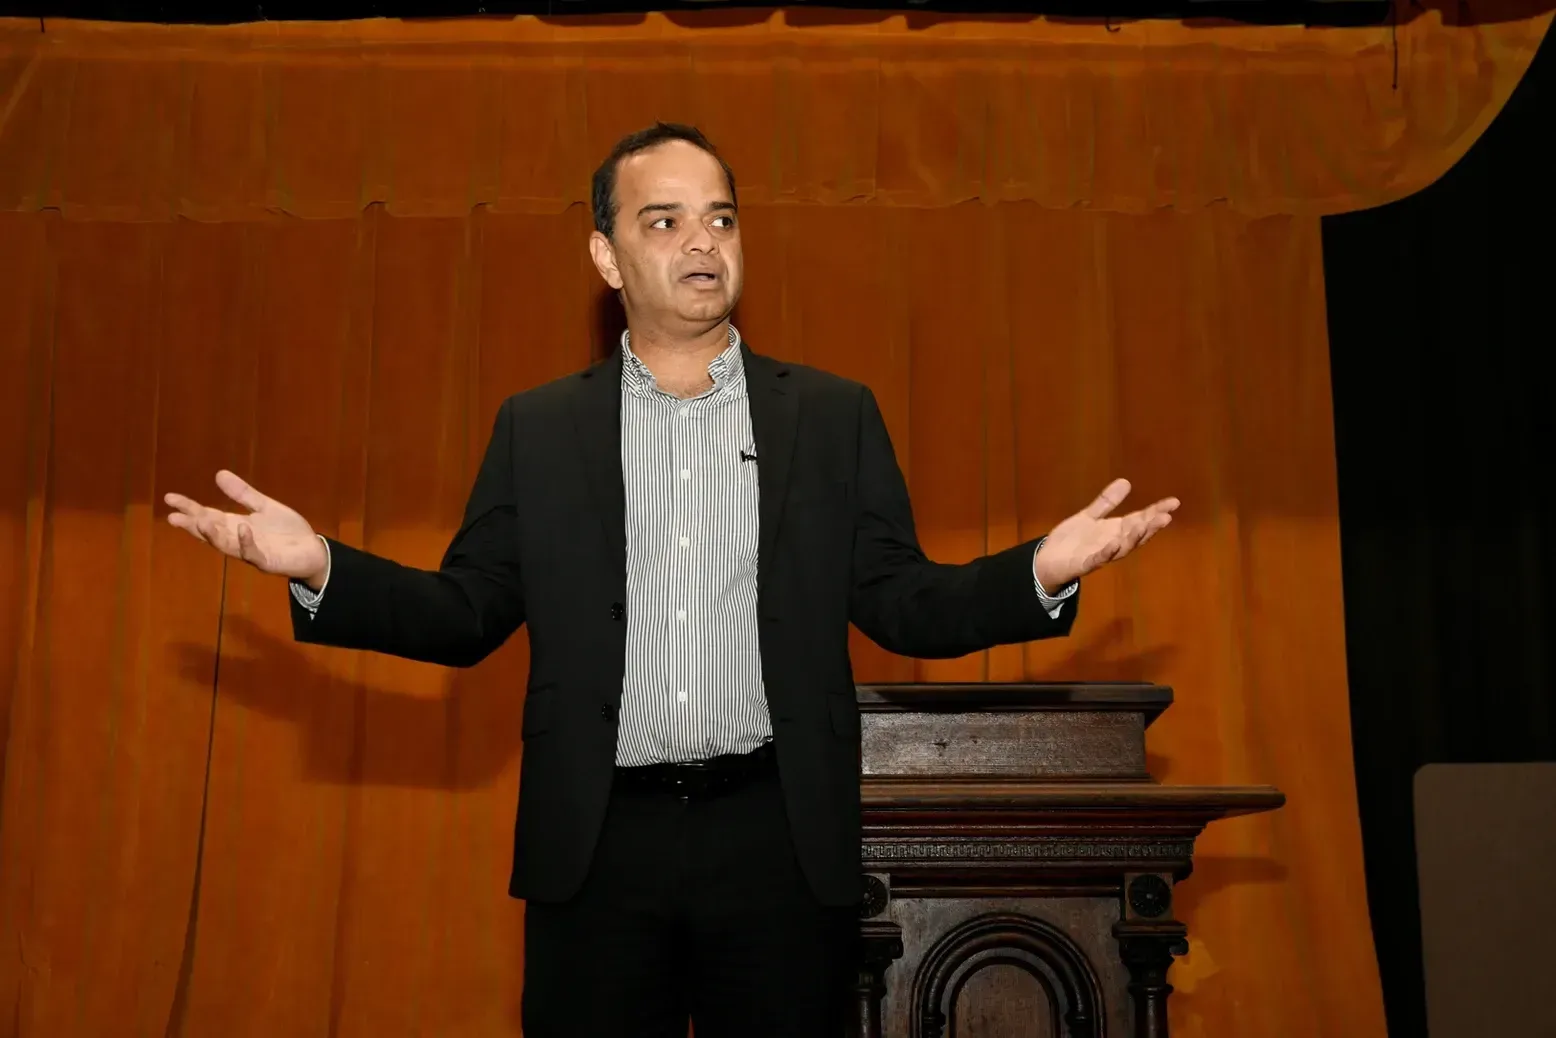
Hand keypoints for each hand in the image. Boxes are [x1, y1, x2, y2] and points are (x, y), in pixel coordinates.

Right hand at [164, 471, 328, 586]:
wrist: (313, 550)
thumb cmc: (287, 531)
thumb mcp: (264, 507)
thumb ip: (243, 494)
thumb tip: (219, 474)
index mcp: (235, 525)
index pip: (207, 515)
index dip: (189, 508)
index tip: (169, 498)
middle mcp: (238, 539)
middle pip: (211, 532)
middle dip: (192, 525)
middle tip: (172, 518)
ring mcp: (251, 552)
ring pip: (227, 545)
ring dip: (213, 535)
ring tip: (201, 522)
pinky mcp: (267, 561)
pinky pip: (254, 553)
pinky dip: (246, 542)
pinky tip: (242, 528)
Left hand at [1033, 478, 1178, 590]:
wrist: (1047, 561)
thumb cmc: (1071, 541)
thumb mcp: (1089, 517)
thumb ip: (1107, 502)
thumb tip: (1126, 482)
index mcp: (1115, 530)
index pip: (1140, 519)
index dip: (1156, 511)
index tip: (1174, 502)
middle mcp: (1112, 543)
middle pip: (1136, 534)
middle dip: (1151, 526)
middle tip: (1166, 517)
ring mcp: (1100, 555)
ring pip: (1122, 548)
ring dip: (1133, 538)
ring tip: (1144, 527)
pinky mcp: (1084, 564)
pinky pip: (1098, 559)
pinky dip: (1107, 552)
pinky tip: (1115, 544)